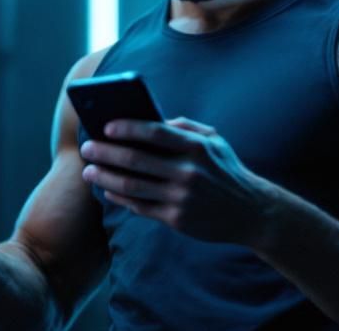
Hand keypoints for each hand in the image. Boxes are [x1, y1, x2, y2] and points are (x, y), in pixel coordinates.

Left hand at [79, 117, 272, 244]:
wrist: (251, 212)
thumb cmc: (227, 170)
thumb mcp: (215, 141)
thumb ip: (185, 127)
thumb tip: (150, 119)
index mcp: (196, 147)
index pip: (154, 132)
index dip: (127, 128)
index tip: (105, 125)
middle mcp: (188, 172)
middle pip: (136, 160)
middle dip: (106, 153)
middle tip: (87, 148)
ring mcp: (181, 197)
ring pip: (132, 186)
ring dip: (105, 177)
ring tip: (89, 170)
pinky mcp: (177, 219)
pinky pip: (140, 207)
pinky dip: (120, 197)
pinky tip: (108, 189)